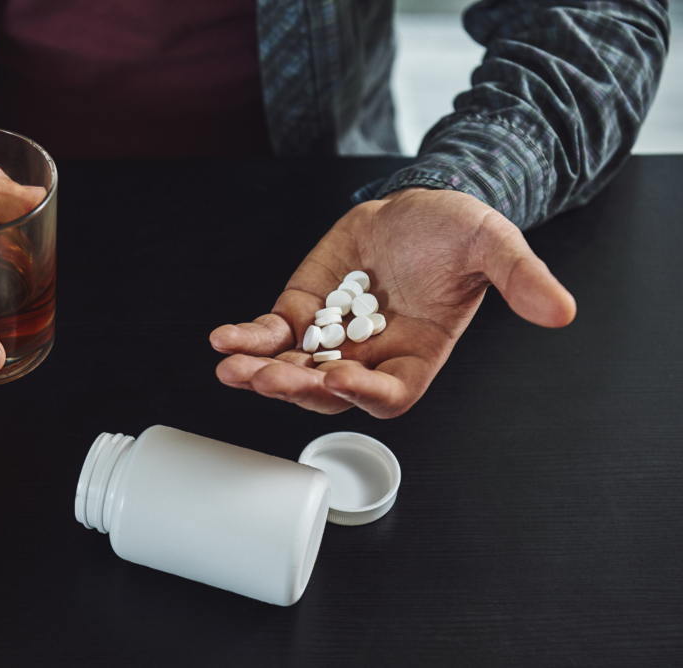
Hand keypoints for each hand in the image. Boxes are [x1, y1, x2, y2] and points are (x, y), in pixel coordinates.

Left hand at [209, 188, 576, 417]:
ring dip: (261, 372)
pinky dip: (248, 338)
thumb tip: (562, 311)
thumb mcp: (492, 244)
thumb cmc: (457, 229)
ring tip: (232, 366)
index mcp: (418, 355)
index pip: (391, 394)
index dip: (365, 392)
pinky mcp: (303, 310)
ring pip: (292, 370)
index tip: (339, 376)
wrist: (418, 204)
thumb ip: (519, 279)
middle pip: (329, 392)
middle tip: (269, 378)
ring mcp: (332, 337)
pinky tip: (222, 340)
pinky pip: (272, 334)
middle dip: (297, 387)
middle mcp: (371, 357)